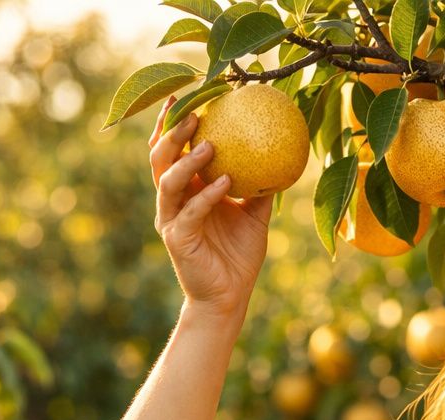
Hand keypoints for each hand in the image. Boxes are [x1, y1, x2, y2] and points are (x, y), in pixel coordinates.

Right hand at [149, 96, 271, 314]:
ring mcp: (171, 219)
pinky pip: (191, 211)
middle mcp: (173, 201)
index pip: (173, 149)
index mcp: (186, 191)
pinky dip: (207, 194)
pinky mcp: (177, 239)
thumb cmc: (238, 256)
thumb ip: (261, 187)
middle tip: (195, 112)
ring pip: (168, 180)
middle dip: (172, 132)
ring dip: (187, 160)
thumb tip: (284, 156)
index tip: (186, 96)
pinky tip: (227, 181)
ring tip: (211, 143)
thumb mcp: (255, 215)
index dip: (174, 123)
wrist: (229, 297)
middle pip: (160, 157)